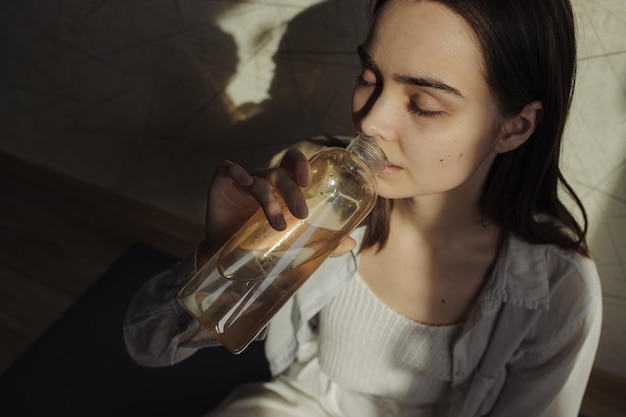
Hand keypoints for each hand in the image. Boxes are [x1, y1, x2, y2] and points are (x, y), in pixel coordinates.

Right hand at [197, 148, 355, 266]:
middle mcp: (263, 179)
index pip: (293, 163)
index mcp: (280, 186)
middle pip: (280, 173)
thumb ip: (321, 241)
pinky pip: (228, 168)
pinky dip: (237, 172)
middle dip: (293, 191)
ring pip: (259, 180)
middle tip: (302, 213)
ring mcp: (241, 180)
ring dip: (270, 201)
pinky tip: (245, 183)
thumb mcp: (292, 241)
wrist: (226, 255)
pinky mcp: (221, 182)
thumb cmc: (261, 241)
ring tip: (279, 225)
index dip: (302, 165)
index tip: (309, 182)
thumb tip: (351, 244)